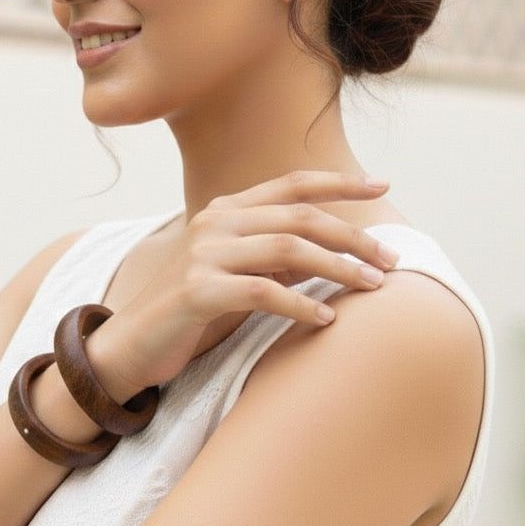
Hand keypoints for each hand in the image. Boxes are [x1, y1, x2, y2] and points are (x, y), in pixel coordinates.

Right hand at [95, 171, 398, 393]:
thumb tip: (336, 253)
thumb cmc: (193, 309)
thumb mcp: (238, 273)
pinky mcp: (197, 290)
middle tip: (390, 259)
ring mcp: (203, 254)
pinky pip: (262, 291)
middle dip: (352, 235)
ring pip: (288, 249)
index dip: (338, 182)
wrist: (133, 342)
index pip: (290, 184)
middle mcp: (214, 223)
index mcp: (225, 211)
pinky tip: (327, 318)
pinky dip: (301, 303)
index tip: (382, 184)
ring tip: (373, 287)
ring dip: (339, 267)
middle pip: (298, 216)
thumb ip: (275, 256)